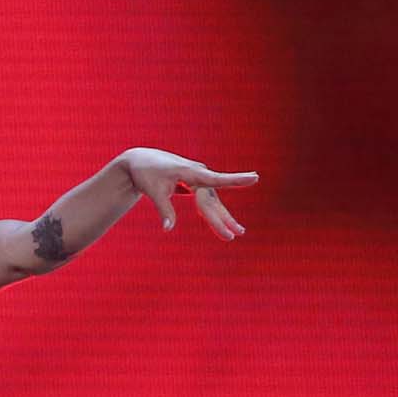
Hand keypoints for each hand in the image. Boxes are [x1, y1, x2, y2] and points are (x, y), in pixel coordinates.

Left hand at [119, 148, 258, 237]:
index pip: (216, 179)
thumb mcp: (154, 192)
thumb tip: (168, 229)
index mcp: (191, 172)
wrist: (142, 160)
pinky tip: (225, 226)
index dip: (236, 180)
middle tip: (234, 236)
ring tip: (237, 233)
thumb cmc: (147, 174)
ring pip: (213, 203)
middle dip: (222, 220)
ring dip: (223, 219)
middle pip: (212, 202)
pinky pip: (208, 202)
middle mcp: (199, 175)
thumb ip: (164, 209)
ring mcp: (199, 180)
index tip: (255, 177)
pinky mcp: (196, 185)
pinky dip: (214, 215)